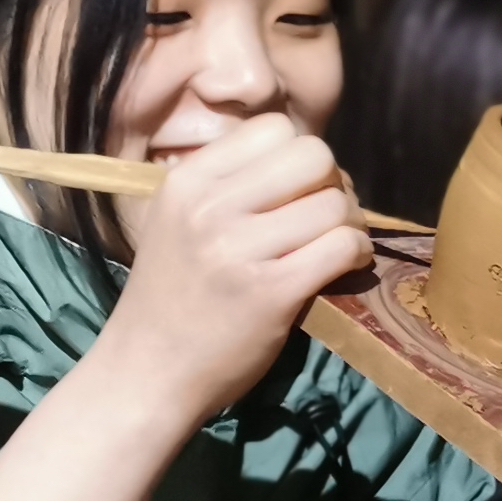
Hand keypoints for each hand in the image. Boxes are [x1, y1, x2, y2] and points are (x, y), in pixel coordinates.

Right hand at [100, 118, 370, 427]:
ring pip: (335, 202)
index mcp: (187, 181)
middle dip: (331, 182)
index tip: (297, 189)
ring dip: (349, 223)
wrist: (146, 373)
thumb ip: (227, 187)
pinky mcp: (271, 293)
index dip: (299, 155)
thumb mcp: (177, 222)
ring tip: (335, 246)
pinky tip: (342, 268)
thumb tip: (307, 163)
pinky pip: (343, 246)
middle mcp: (210, 207)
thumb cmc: (169, 299)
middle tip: (324, 216)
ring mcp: (239, 249)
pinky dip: (355, 255)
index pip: (274, 127)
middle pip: (314, 154)